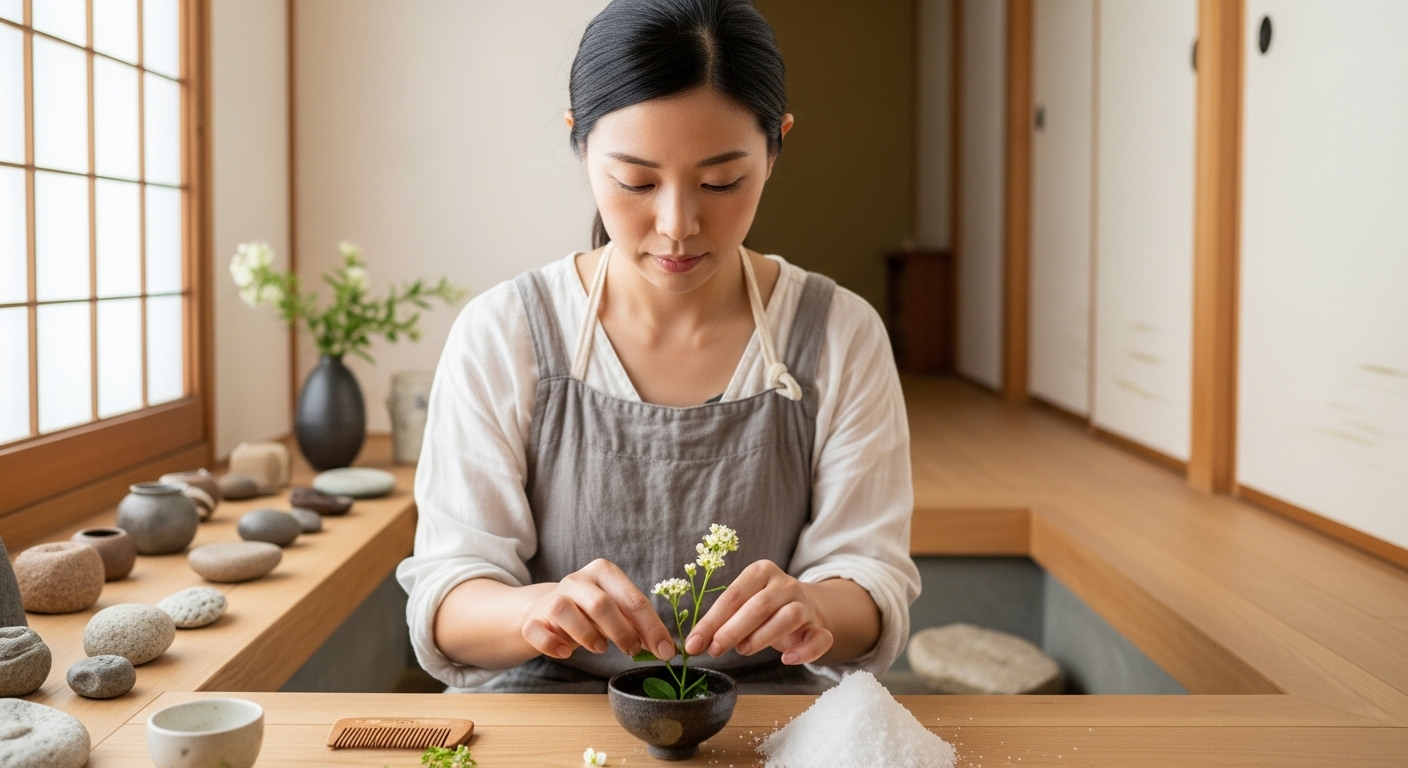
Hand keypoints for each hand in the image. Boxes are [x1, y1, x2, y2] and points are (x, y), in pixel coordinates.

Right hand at [519, 559, 676, 661]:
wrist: (545, 610)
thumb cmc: (589, 612)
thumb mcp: (616, 612)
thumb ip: (637, 625)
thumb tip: (666, 648)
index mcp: (604, 572)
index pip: (633, 600)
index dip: (652, 628)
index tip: (666, 651)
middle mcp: (577, 580)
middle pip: (601, 604)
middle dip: (622, 631)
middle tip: (633, 651)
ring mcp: (552, 598)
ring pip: (565, 611)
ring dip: (586, 635)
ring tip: (600, 648)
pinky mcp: (533, 618)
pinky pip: (537, 630)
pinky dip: (552, 644)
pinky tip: (566, 652)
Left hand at [684, 560, 833, 664]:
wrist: (805, 607)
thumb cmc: (763, 607)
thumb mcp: (742, 605)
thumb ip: (721, 619)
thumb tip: (695, 642)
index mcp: (761, 571)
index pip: (733, 596)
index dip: (711, 621)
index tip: (693, 644)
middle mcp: (785, 584)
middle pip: (759, 606)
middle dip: (732, 630)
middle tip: (714, 650)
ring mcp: (805, 604)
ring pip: (789, 617)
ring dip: (763, 637)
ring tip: (743, 650)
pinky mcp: (819, 627)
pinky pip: (819, 638)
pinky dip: (804, 651)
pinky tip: (787, 659)